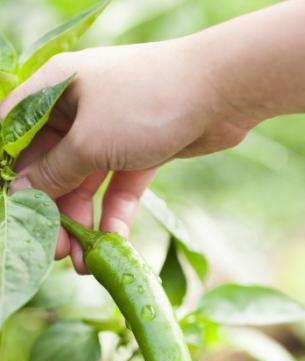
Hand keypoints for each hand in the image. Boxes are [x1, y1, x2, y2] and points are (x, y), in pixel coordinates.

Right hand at [0, 41, 253, 272]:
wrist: (220, 92)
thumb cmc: (143, 103)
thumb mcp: (87, 141)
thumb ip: (53, 171)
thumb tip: (21, 193)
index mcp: (55, 91)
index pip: (16, 132)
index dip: (11, 173)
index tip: (14, 212)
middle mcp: (80, 109)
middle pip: (53, 167)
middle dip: (53, 211)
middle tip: (54, 251)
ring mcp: (113, 130)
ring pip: (88, 183)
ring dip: (84, 222)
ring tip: (84, 262)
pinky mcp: (143, 150)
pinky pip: (121, 187)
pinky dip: (116, 214)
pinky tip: (113, 244)